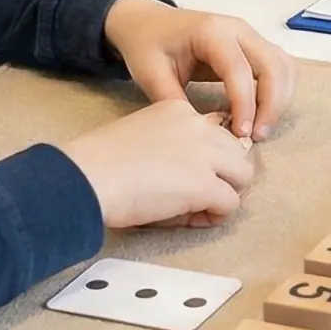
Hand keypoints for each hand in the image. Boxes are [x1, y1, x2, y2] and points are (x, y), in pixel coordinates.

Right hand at [57, 99, 255, 229]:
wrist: (87, 176)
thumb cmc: (100, 163)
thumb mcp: (141, 136)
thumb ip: (170, 145)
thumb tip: (190, 174)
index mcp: (179, 110)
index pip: (215, 132)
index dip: (205, 160)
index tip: (182, 176)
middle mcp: (198, 126)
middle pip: (236, 152)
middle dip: (222, 176)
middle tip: (194, 196)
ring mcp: (205, 155)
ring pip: (243, 175)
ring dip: (224, 194)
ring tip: (194, 209)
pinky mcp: (205, 184)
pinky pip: (230, 204)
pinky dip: (214, 216)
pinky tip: (189, 219)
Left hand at [102, 0, 297, 139]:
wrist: (147, 22)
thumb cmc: (148, 45)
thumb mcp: (151, 74)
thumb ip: (175, 102)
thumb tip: (204, 133)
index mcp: (211, 32)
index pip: (240, 69)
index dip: (245, 104)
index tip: (240, 134)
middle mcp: (238, 29)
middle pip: (274, 64)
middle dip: (272, 104)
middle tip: (256, 136)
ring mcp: (250, 36)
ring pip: (284, 66)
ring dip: (280, 100)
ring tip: (261, 130)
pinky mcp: (254, 47)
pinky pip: (280, 68)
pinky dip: (280, 92)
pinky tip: (262, 115)